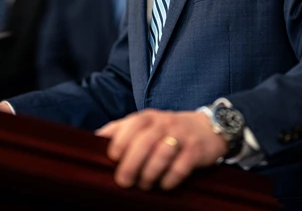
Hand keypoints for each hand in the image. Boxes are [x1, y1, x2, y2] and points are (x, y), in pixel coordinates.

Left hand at [96, 108, 227, 190]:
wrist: (208, 127)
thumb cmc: (168, 129)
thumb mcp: (146, 123)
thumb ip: (122, 129)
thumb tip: (94, 139)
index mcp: (148, 117)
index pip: (130, 126)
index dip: (119, 143)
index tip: (112, 159)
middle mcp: (165, 123)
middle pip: (144, 143)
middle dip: (130, 165)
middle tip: (123, 181)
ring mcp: (182, 136)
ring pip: (162, 155)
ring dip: (149, 174)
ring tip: (144, 184)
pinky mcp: (196, 150)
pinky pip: (181, 167)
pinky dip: (169, 179)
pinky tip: (163, 185)